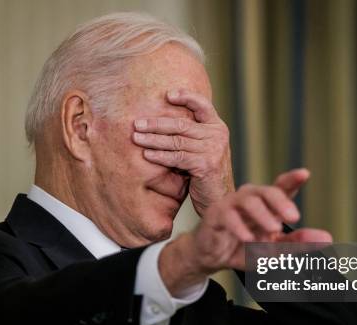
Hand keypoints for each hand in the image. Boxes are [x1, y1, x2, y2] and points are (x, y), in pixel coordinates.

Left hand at [133, 89, 233, 215]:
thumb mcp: (203, 150)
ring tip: (136, 138)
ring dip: (153, 139)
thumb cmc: (206, 175)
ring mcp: (213, 150)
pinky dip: (160, 156)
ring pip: (176, 140)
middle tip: (137, 123)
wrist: (220, 199)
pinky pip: (177, 157)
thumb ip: (191, 135)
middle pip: (181, 124)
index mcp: (217, 127)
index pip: (202, 105)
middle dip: (156, 123)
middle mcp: (217, 135)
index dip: (185, 97)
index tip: (167, 94)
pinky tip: (147, 155)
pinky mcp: (205, 164)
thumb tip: (159, 122)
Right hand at [158, 169, 332, 295]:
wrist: (212, 257)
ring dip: (263, 214)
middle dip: (281, 201)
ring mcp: (231, 204)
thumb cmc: (243, 247)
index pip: (281, 188)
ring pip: (248, 201)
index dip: (292, 179)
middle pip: (266, 191)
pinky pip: (228, 216)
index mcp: (267, 204)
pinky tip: (248, 237)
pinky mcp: (215, 215)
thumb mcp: (274, 250)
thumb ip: (298, 243)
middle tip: (294, 216)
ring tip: (274, 229)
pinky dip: (239, 227)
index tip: (305, 174)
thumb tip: (326, 238)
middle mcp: (250, 199)